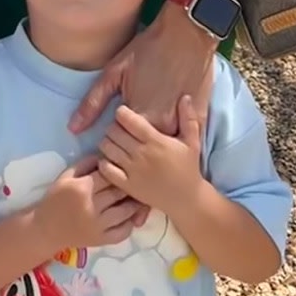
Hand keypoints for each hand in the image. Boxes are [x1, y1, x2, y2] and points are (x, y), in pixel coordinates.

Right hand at [32, 156, 143, 254]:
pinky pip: (123, 231)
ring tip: (140, 194)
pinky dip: (131, 223)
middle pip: (119, 191)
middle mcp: (92, 206)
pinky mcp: (102, 240)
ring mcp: (99, 226)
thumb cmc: (55, 200)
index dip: (118, 169)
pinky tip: (133, 215)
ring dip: (135, 202)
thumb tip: (105, 155)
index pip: (108, 174)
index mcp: (82, 188)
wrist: (46, 230)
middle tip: (139, 178)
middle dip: (130, 184)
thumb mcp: (65, 176)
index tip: (125, 165)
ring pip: (126, 211)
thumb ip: (85, 164)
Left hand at [69, 0, 216, 133]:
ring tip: (151, 114)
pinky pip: (182, 136)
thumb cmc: (148, 49)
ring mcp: (182, 124)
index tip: (116, 120)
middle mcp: (161, 127)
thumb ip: (93, 103)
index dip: (114, 132)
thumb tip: (73, 129)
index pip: (117, 142)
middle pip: (138, 148)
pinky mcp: (199, 118)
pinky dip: (173, 131)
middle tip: (131, 118)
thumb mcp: (114, 72)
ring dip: (153, 139)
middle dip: (131, 138)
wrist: (187, 34)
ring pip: (161, 145)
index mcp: (138, 117)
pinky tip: (169, 112)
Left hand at [99, 98, 203, 221]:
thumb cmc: (188, 168)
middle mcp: (142, 154)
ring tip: (115, 143)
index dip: (121, 113)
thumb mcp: (192, 141)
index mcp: (156, 141)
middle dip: (113, 127)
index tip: (124, 114)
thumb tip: (186, 96)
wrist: (186, 199)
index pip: (128, 119)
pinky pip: (106, 169)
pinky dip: (103, 162)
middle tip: (119, 129)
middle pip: (113, 131)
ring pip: (106, 148)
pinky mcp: (127, 185)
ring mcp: (133, 171)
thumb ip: (188, 118)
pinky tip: (111, 160)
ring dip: (107, 142)